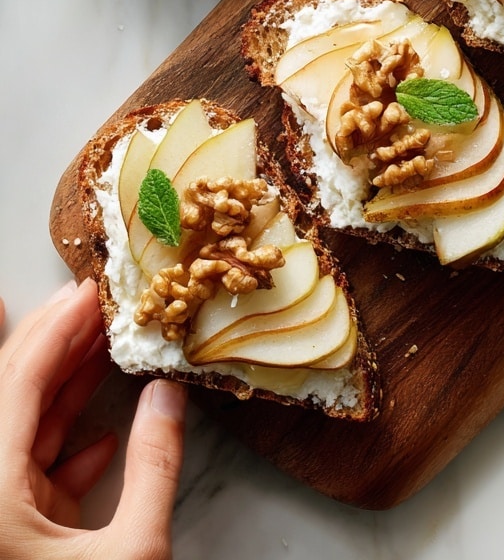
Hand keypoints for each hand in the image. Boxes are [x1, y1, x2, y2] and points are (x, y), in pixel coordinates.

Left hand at [0, 278, 186, 559]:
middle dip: (52, 346)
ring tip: (106, 348)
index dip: (55, 330)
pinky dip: (66, 447)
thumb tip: (169, 395)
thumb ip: (154, 465)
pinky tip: (104, 432)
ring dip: (63, 391)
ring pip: (20, 434)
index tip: (88, 290)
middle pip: (10, 399)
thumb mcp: (132, 554)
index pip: (16, 386)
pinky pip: (29, 475)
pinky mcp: (8, 537)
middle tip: (93, 303)